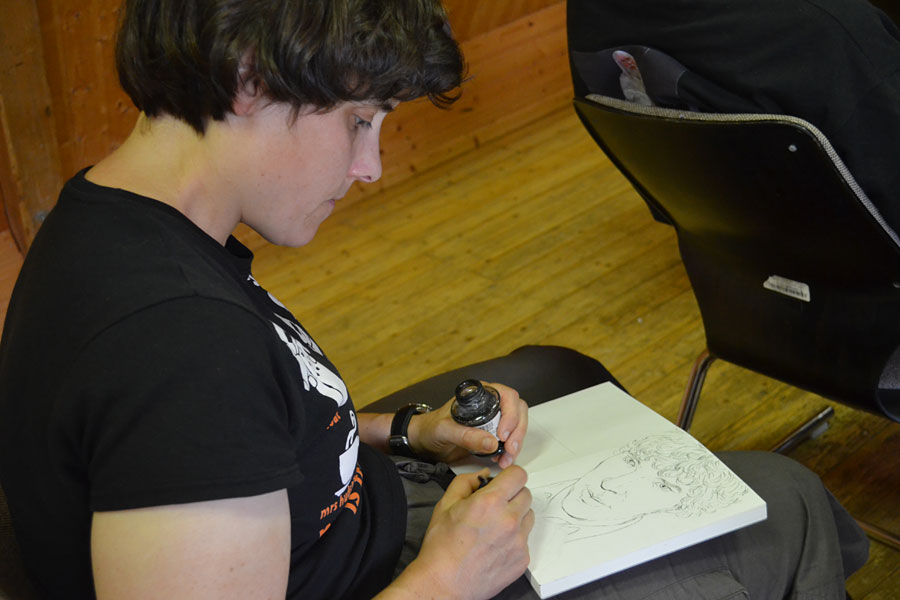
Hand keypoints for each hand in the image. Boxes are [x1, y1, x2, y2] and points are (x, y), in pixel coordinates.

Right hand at [388, 467, 533, 599]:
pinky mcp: (522, 559)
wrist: (444, 584)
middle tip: (495, 506)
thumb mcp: (445, 504)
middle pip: (526, 494)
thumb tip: (482, 476)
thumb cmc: (441, 547)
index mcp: (490, 503)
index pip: (519, 475)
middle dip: (512, 495)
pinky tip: (495, 545)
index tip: (504, 482)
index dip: (510, 476)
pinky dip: (514, 539)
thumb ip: (466, 482)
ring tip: (495, 527)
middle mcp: (509, 520)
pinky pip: (525, 540)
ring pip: (529, 516)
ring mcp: (518, 542)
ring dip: (517, 516)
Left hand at [408, 382, 527, 467]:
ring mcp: (493, 419)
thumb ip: (466, 436)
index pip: (506, 395)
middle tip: (509, 449)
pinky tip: (502, 459)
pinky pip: (510, 439)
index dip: (510, 414)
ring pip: (517, 425)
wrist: (425, 441)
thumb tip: (491, 442)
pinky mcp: (493, 434)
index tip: (503, 434)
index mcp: (479, 394)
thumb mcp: (444, 430)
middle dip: (517, 431)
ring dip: (516, 443)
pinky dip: (510, 450)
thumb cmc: (431, 428)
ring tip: (506, 458)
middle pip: (517, 410)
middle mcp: (489, 404)